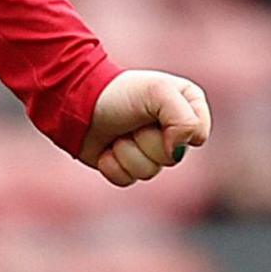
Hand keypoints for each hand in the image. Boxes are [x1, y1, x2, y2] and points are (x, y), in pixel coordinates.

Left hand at [78, 69, 210, 187]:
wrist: (72, 100)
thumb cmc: (117, 92)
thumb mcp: (159, 92)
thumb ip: (185, 119)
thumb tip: (177, 152)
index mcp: (187, 107)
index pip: (197, 135)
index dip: (175, 128)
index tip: (153, 110)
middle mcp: (171, 131)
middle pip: (171, 158)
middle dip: (145, 140)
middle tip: (130, 122)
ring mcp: (148, 150)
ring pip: (148, 172)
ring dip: (126, 152)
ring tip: (117, 133)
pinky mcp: (125, 165)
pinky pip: (127, 180)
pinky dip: (112, 165)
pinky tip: (105, 148)